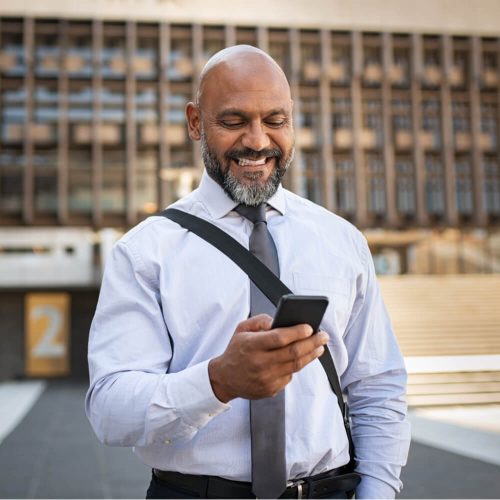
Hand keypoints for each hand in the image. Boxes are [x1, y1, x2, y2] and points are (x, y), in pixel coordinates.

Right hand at [208, 314, 328, 402]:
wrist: (224, 379)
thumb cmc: (236, 351)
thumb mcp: (241, 329)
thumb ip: (260, 320)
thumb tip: (279, 320)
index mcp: (251, 345)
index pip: (279, 338)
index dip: (297, 332)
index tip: (310, 327)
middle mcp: (259, 363)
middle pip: (293, 353)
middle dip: (312, 343)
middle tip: (323, 336)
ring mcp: (266, 378)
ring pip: (295, 366)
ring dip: (311, 355)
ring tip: (320, 346)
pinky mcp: (270, 389)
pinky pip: (289, 376)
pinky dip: (297, 366)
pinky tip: (303, 358)